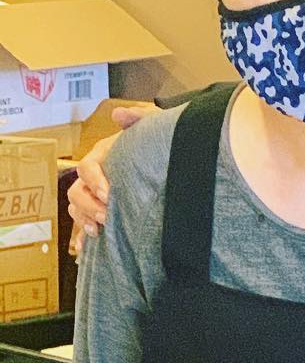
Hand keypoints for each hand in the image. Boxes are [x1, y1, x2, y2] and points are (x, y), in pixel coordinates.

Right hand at [67, 106, 152, 257]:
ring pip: (77, 209)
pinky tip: (87, 249)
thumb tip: (120, 113)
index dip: (94, 180)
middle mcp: (95, 177)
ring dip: (84, 220)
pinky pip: (86, 226)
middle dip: (89, 205)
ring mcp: (96, 196)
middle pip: (76, 191)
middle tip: (107, 216)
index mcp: (102, 156)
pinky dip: (84, 238)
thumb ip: (139, 117)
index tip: (108, 193)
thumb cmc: (157, 143)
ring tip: (100, 231)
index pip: (87, 167)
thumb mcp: (153, 126)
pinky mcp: (103, 212)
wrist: (170, 160)